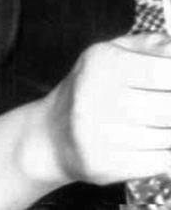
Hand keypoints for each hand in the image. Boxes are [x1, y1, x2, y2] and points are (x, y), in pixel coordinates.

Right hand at [40, 33, 170, 185]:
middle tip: (163, 105)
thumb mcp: (111, 55)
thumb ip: (147, 47)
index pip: (161, 71)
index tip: (170, 81)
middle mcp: (95, 95)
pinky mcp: (103, 164)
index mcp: (101, 63)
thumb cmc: (90, 87)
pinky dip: (163, 155)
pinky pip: (158, 162)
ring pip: (165, 137)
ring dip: (168, 132)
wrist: (52, 134)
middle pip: (166, 107)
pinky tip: (151, 144)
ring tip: (156, 124)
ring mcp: (98, 133)